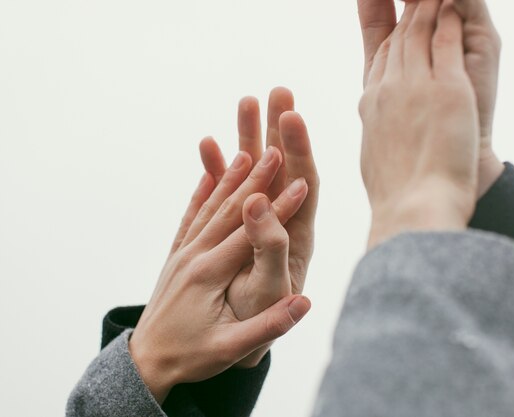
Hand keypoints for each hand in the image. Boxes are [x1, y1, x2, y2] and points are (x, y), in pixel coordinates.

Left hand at [130, 146, 311, 403]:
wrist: (145, 362)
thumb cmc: (190, 357)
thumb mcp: (230, 349)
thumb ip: (268, 325)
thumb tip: (304, 302)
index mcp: (209, 274)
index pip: (250, 234)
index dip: (279, 208)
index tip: (303, 184)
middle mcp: (193, 256)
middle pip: (229, 210)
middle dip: (257, 179)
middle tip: (277, 148)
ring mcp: (182, 253)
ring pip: (209, 207)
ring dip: (231, 178)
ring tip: (249, 151)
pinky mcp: (177, 257)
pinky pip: (190, 217)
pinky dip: (202, 193)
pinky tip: (207, 174)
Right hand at [198, 87, 319, 366]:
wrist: (235, 339)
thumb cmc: (258, 319)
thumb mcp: (269, 288)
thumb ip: (269, 247)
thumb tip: (258, 202)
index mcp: (295, 235)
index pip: (304, 183)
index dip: (299, 150)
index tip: (292, 116)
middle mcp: (279, 222)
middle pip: (283, 168)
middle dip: (280, 130)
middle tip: (278, 90)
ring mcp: (255, 222)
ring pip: (254, 173)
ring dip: (250, 138)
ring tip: (245, 101)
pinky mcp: (233, 227)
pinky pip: (224, 191)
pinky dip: (217, 168)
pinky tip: (209, 145)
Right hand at [359, 0, 479, 248]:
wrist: (413, 211)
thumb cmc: (397, 196)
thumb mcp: (375, 157)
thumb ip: (378, 131)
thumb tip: (378, 127)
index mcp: (370, 104)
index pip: (378, 54)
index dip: (386, 28)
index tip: (392, 15)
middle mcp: (386, 88)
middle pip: (397, 35)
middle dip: (406, 9)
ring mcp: (414, 86)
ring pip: (419, 30)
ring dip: (428, 6)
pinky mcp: (446, 89)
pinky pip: (447, 40)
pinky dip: (450, 20)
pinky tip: (453, 7)